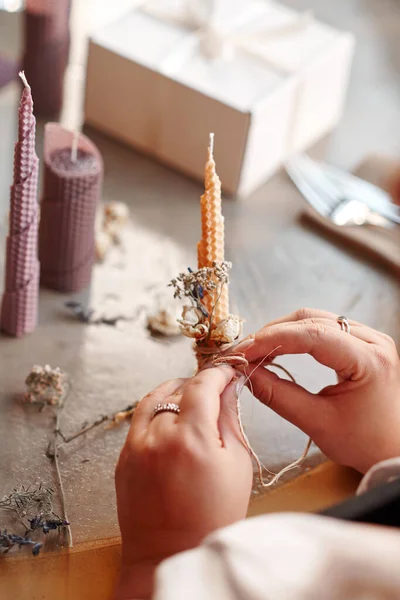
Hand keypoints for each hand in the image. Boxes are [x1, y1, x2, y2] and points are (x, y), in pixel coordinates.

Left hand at [114, 367, 251, 599]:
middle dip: (199, 384)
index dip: (218, 373)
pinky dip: (156, 411)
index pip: (203, 385)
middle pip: (178, 389)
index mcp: (191, 438)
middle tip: (214, 389)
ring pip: (154, 398)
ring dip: (174, 392)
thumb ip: (230, 419)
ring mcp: (135, 446)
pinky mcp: (123, 457)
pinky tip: (171, 421)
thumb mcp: (237, 466)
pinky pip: (139, 419)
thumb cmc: (212, 517)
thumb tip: (229, 389)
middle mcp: (158, 436)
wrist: (169, 555)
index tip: (228, 371)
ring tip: (191, 399)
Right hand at [235, 308, 399, 474]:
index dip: (273, 339)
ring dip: (281, 331)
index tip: (244, 351)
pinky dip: (294, 335)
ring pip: (314, 318)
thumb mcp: (317, 422)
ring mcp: (368, 337)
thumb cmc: (362, 442)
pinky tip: (276, 348)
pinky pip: (321, 327)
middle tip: (244, 351)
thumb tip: (246, 374)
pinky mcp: (360, 341)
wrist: (391, 450)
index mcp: (369, 360)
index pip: (314, 335)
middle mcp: (373, 340)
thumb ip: (278, 395)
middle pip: (311, 320)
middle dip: (273, 333)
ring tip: (256, 350)